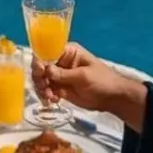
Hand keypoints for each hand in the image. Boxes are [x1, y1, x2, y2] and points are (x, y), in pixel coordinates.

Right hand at [32, 43, 150, 129]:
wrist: (112, 98)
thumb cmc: (102, 80)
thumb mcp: (83, 76)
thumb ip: (63, 74)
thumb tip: (46, 70)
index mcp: (67, 52)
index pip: (47, 51)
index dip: (40, 60)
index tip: (40, 72)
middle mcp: (60, 62)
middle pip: (41, 66)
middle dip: (39, 77)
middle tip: (44, 88)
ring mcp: (59, 76)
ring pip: (41, 79)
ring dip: (42, 89)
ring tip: (50, 98)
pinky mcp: (60, 89)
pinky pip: (47, 90)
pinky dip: (47, 96)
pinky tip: (54, 101)